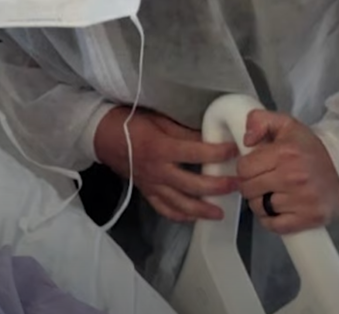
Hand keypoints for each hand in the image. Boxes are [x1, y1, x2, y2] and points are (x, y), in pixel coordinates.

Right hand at [94, 107, 238, 222]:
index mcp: (161, 148)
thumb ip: (184, 132)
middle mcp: (158, 170)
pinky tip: (193, 217)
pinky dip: (179, 216)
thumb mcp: (158, 119)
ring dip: (202, 209)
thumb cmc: (129, 122)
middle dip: (218, 186)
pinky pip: (164, 208)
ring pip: (180, 203)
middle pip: (193, 184)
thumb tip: (210, 137)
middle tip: (238, 184)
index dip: (218, 152)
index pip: (197, 152)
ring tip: (220, 212)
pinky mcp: (145, 191)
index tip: (235, 150)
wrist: (101, 135)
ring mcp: (151, 184)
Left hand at [237, 110, 338, 233]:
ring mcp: (303, 200)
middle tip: (264, 181)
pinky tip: (279, 209)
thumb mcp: (287, 125)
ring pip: (259, 208)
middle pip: (248, 189)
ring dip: (261, 203)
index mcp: (285, 153)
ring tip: (274, 194)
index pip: (243, 168)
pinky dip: (272, 220)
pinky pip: (274, 225)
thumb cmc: (312, 149)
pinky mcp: (310, 218)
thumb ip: (259, 120)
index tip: (256, 168)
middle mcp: (293, 177)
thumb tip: (245, 140)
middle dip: (251, 185)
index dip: (246, 168)